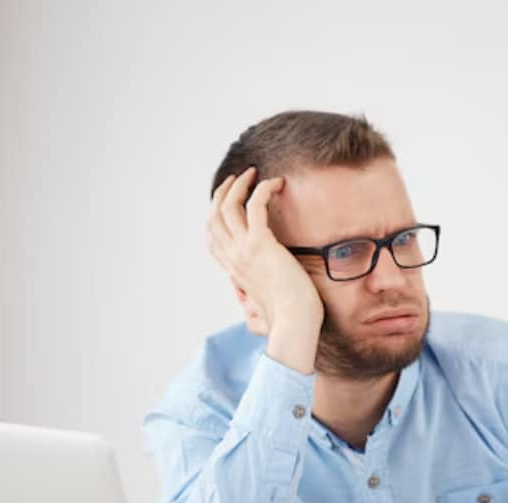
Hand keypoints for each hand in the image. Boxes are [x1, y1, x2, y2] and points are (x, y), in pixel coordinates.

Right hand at [206, 167, 322, 372]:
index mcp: (233, 271)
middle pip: (214, 216)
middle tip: (238, 178)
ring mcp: (243, 250)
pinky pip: (255, 205)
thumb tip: (253, 309)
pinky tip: (277, 183)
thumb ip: (255, 299)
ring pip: (228, 206)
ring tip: (253, 173)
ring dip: (239, 184)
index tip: (228, 200)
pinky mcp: (261, 244)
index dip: (216, 214)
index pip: (213, 237)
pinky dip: (263, 189)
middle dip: (223, 192)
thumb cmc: (287, 318)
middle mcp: (233, 258)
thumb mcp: (263, 305)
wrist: (294, 323)